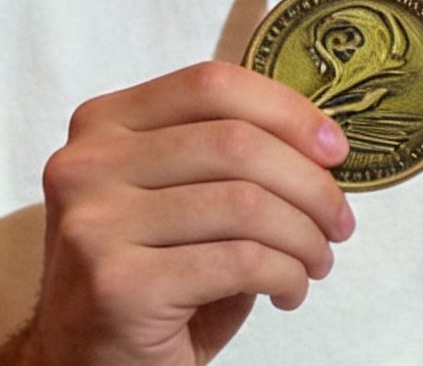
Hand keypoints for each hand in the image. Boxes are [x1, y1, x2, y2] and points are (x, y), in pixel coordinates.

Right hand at [14, 61, 354, 365]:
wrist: (84, 361)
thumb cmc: (149, 272)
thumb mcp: (175, 196)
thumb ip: (225, 156)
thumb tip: (323, 142)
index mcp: (102, 125)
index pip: (212, 85)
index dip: (288, 111)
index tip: (335, 150)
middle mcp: (86, 167)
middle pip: (237, 143)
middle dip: (312, 186)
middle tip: (338, 224)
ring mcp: (95, 226)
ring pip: (246, 205)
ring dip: (305, 237)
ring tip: (316, 262)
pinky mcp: (119, 286)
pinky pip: (241, 261)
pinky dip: (286, 276)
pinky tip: (288, 292)